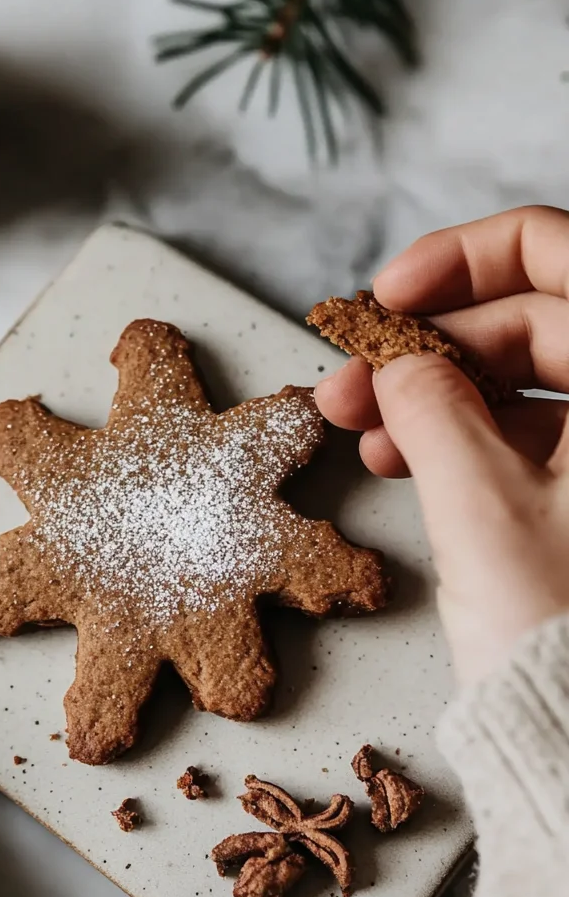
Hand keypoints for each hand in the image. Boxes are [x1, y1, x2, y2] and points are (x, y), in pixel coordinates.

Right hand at [314, 206, 568, 684]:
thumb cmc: (566, 643)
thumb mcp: (482, 507)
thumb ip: (430, 406)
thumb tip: (397, 362)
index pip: (559, 253)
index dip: (466, 257)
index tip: (391, 294)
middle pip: (535, 321)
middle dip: (431, 343)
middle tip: (348, 378)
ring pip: (527, 383)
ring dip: (437, 393)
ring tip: (358, 428)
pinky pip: (530, 439)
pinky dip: (465, 439)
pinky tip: (402, 458)